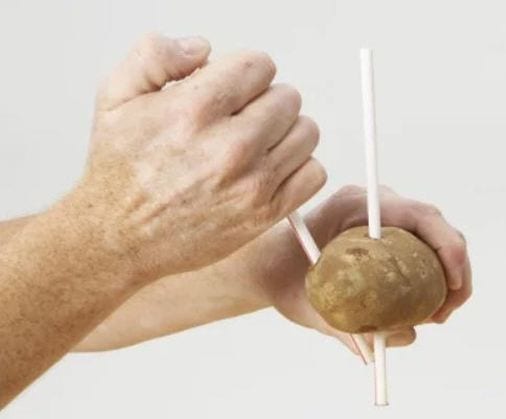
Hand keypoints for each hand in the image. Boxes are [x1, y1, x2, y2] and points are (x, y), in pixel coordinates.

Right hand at [68, 34, 325, 282]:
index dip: (245, 73)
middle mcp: (229, 146)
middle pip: (288, 98)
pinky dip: (298, 167)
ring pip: (306, 132)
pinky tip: (269, 168)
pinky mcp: (265, 213)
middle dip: (265, 101)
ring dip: (286, 132)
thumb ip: (156, 54)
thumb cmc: (120, 169)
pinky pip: (314, 174)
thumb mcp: (115, 95)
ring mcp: (251, 183)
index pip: (260, 66)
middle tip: (241, 119)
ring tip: (257, 143)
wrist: (120, 237)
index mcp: (195, 110)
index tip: (232, 91)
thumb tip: (205, 50)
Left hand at [263, 185, 471, 353]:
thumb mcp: (307, 305)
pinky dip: (429, 281)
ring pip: (432, 243)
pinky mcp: (384, 238)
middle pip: (435, 228)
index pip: (420, 214)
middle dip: (454, 270)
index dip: (448, 246)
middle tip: (445, 313)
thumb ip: (349, 327)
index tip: (454, 285)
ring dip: (445, 279)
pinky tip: (421, 311)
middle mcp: (374, 207)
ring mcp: (381, 220)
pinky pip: (419, 254)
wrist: (267, 267)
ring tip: (434, 316)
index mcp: (355, 205)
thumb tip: (402, 337)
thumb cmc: (280, 278)